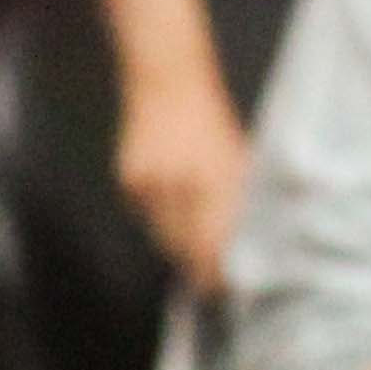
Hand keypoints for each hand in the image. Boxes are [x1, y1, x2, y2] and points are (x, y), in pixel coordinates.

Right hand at [114, 67, 251, 292]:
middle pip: (184, 248)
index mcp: (214, 180)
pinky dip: (158, 216)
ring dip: (178, 242)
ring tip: (192, 231)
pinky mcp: (129, 180)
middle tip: (210, 277)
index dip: (216, 272)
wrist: (169, 83)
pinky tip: (169, 196)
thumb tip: (242, 249)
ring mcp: (150, 183)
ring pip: (163, 236)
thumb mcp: (238, 159)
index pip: (211, 245)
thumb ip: (238, 204)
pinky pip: (145, 217)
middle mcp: (180, 184)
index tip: (222, 286)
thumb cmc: (212, 121)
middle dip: (197, 264)